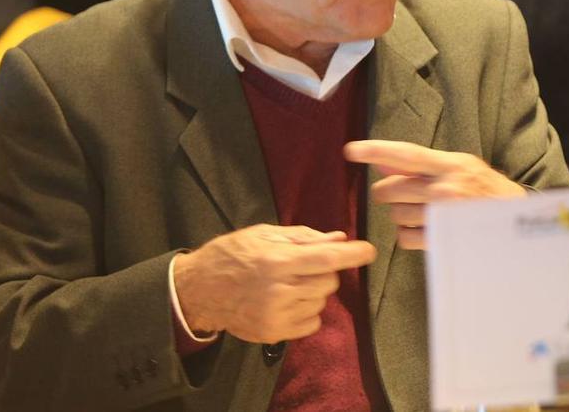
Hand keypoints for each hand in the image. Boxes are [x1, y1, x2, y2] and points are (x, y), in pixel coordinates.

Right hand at [172, 224, 375, 343]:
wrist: (198, 291)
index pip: (326, 259)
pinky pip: (311, 323)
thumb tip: (339, 239)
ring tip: (289, 284)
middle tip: (303, 266)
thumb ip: (303, 237)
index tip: (369, 251)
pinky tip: (288, 301)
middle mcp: (278, 290)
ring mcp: (276, 315)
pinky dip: (308, 311)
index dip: (353, 255)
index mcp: (276, 261)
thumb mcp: (264, 234)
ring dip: (314, 292)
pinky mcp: (273, 333)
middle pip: (328, 282)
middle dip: (324, 271)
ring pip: (321, 302)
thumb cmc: (231, 255)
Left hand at [344, 139, 525, 249]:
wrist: (515, 219)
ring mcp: (444, 216)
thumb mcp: (459, 167)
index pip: (407, 154)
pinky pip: (404, 238)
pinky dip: (406, 234)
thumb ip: (422, 165)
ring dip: (400, 214)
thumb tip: (382, 163)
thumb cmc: (485, 189)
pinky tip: (422, 229)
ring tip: (420, 211)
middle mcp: (446, 188)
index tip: (351, 150)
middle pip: (392, 189)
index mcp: (451, 165)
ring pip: (396, 214)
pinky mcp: (442, 240)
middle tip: (398, 194)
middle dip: (388, 192)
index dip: (376, 150)